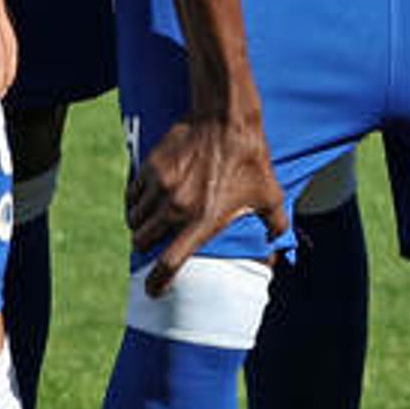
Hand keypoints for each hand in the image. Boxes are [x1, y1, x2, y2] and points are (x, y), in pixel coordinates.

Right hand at [128, 103, 283, 293]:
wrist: (225, 117)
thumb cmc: (250, 156)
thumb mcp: (269, 193)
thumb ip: (276, 223)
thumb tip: (278, 242)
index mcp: (203, 221)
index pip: (170, 263)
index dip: (157, 282)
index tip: (152, 291)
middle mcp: (177, 208)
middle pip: (143, 243)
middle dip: (147, 247)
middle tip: (156, 243)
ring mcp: (160, 188)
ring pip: (134, 220)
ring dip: (140, 225)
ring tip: (151, 221)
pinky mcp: (150, 168)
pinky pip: (132, 195)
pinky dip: (136, 202)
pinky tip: (147, 198)